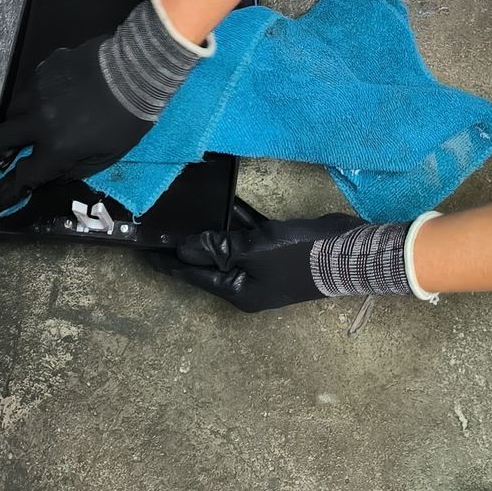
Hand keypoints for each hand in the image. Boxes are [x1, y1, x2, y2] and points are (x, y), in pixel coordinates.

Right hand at [0, 33, 151, 211]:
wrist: (138, 70)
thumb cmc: (128, 119)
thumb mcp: (107, 156)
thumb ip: (73, 170)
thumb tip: (49, 176)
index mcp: (57, 147)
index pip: (23, 174)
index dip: (9, 189)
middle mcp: (39, 119)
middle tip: (6, 157)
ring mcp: (38, 90)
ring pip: (12, 111)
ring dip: (20, 123)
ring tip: (37, 123)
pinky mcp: (44, 68)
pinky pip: (30, 88)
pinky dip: (37, 98)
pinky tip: (57, 97)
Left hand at [166, 205, 358, 311]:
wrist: (348, 252)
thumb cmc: (299, 256)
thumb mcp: (253, 251)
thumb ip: (217, 248)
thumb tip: (183, 250)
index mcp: (239, 291)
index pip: (194, 275)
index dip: (168, 263)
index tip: (144, 254)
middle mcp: (248, 281)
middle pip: (209, 260)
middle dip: (188, 244)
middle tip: (160, 227)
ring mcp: (263, 264)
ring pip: (229, 244)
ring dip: (213, 227)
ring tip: (185, 211)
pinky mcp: (277, 247)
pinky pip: (250, 232)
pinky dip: (238, 218)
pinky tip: (224, 199)